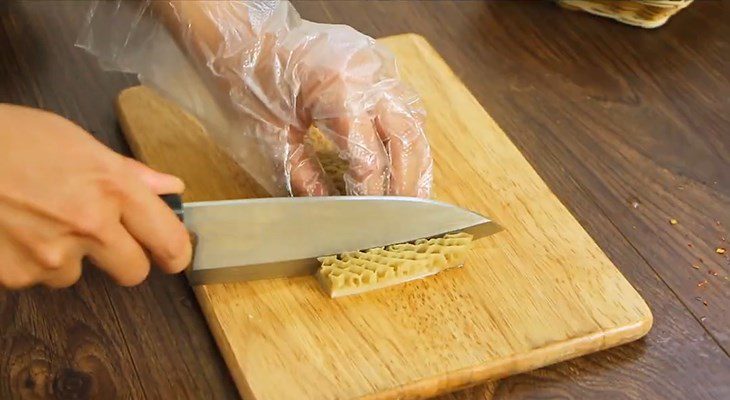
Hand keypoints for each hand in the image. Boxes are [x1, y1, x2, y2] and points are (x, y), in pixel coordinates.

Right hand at [0, 104, 191, 288]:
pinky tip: (15, 230)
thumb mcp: (76, 142)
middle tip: (103, 238)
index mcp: (112, 188)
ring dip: (68, 256)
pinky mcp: (18, 276)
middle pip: (134, 272)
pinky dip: (31, 261)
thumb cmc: (9, 138)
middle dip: (125, 259)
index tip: (174, 256)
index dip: (176, 253)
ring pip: (79, 274)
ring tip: (39, 219)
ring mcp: (52, 255)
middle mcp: (90, 226)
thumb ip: (128, 172)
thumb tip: (169, 187)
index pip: (169, 239)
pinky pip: (39, 278)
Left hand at [79, 0, 432, 196]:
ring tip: (412, 196)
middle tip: (405, 217)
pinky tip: (402, 161)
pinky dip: (406, 136)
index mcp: (339, 89)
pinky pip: (403, 103)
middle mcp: (368, 72)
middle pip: (406, 138)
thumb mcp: (268, 139)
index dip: (369, 195)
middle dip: (406, 182)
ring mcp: (376, 62)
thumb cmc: (244, 79)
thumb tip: (332, 212)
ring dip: (414, 159)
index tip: (368, 223)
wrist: (239, 35)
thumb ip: (304, 179)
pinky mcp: (376, 62)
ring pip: (413, 119)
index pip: (368, 157)